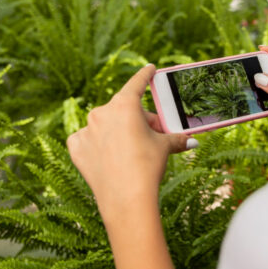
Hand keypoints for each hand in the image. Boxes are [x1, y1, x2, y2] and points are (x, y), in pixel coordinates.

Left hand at [67, 65, 192, 220]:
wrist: (127, 199)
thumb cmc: (147, 167)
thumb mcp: (164, 147)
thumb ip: (175, 138)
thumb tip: (191, 140)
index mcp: (124, 105)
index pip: (137, 84)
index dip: (145, 75)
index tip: (149, 69)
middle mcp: (102, 112)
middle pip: (124, 110)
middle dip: (139, 121)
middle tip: (153, 136)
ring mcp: (86, 129)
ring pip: (105, 125)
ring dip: (117, 132)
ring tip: (131, 152)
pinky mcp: (76, 146)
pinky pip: (88, 139)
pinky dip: (97, 145)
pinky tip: (107, 157)